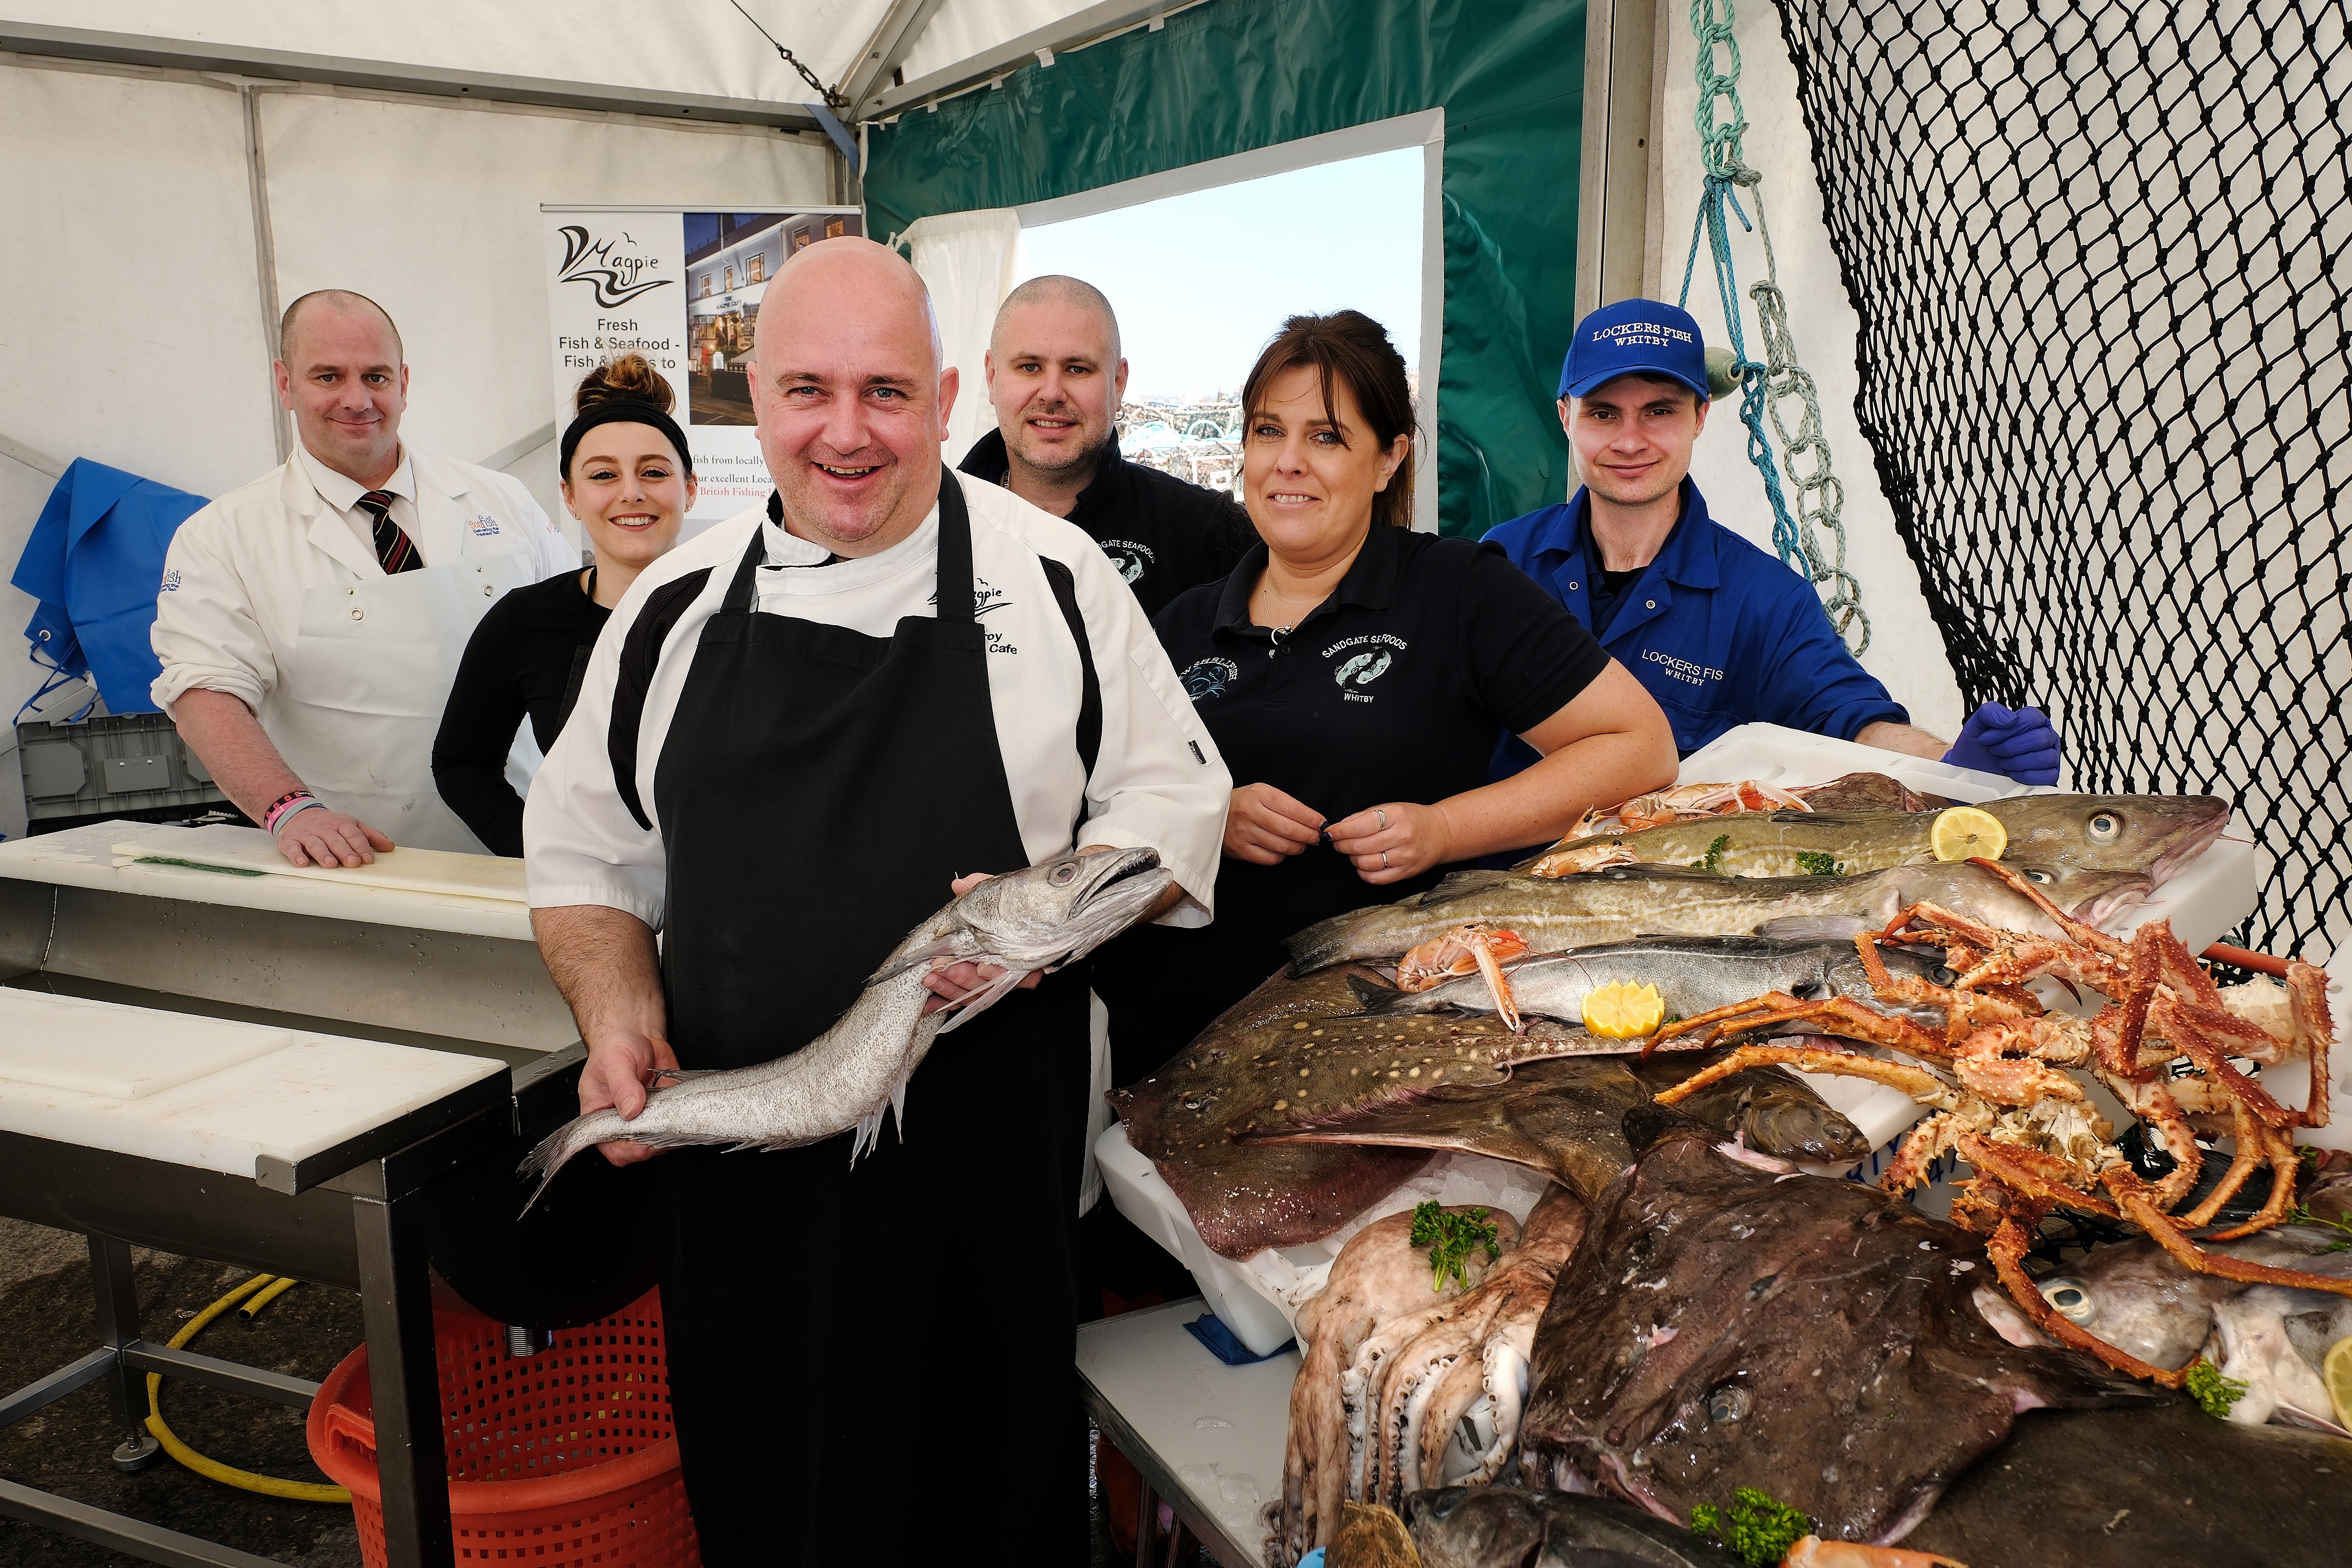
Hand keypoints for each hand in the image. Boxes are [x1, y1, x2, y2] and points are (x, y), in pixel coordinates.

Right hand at [276, 807, 393, 867]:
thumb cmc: (329, 824)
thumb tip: (390, 847)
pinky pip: (293, 848)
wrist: (297, 812)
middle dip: (345, 852)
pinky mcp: (290, 840)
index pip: (354, 835)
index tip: (368, 858)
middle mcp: (325, 829)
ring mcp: (307, 835)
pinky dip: (296, 856)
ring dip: (323, 855)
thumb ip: (371, 836)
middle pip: (336, 840)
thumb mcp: (352, 825)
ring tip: (331, 864)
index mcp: (342, 825)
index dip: (361, 847)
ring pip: (316, 844)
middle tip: (353, 863)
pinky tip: (302, 863)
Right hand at [577, 1028, 680, 1165]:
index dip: (628, 1151)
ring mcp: (644, 1117)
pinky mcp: (663, 1110)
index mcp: (599, 1116)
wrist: (636, 1034)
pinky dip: (683, 1121)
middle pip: (637, 1149)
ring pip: (659, 1139)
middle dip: (654, 1143)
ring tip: (676, 1116)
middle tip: (665, 1127)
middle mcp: (621, 1120)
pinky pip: (675, 1124)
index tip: (644, 1143)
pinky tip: (686, 1111)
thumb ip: (622, 1086)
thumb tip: (631, 1108)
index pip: (611, 1147)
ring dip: (671, 1132)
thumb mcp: (614, 1063)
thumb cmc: (615, 1048)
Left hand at [923, 870, 1040, 1014]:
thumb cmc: (1009, 910)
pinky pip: (961, 1001)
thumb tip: (960, 885)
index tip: (982, 967)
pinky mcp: (976, 990)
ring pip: (973, 996)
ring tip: (930, 978)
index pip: (1014, 971)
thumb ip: (980, 889)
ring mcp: (992, 984)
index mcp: (1023, 955)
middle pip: (989, 985)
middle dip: (963, 977)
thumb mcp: (1000, 895)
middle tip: (942, 967)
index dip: (997, 972)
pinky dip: (944, 1002)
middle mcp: (1010, 973)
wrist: (1015, 917)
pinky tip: (929, 1003)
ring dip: (949, 989)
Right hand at [1224, 783, 1323, 864]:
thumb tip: (1313, 821)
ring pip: (1282, 846)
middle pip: (1289, 830)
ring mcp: (1244, 833)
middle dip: (1309, 836)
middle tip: (1316, 838)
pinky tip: (1282, 851)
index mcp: (1259, 794)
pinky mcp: (1239, 849)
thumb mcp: (1263, 793)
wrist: (1213, 813)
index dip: (1312, 819)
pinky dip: (1281, 857)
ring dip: (1297, 847)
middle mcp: (1250, 813)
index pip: (1293, 809)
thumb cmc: (1244, 802)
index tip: (1322, 824)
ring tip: (1301, 844)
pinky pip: (1269, 858)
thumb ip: (1286, 805)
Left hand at [1326, 801, 1451, 884]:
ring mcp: (1404, 857)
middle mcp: (1401, 837)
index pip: (1359, 826)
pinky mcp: (1405, 872)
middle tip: (1338, 842)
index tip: (1330, 832)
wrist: (1441, 833)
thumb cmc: (1412, 818)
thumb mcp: (1390, 808)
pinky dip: (1363, 872)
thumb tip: (1339, 827)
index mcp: (1396, 816)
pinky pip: (1376, 878)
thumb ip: (1364, 816)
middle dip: (1342, 845)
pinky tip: (1363, 864)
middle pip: (1359, 846)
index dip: (1340, 831)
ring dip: (1352, 859)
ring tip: (1353, 852)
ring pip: (1365, 863)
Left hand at [1943, 702, 2060, 785]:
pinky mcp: (2049, 775)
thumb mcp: (1977, 723)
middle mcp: (2044, 736)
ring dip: (2018, 762)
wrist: (1971, 768)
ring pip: (2046, 757)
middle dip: (2011, 747)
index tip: (1987, 738)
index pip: (2032, 719)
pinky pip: (2049, 776)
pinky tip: (2012, 774)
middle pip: (2040, 739)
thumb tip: (2012, 719)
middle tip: (1995, 751)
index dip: (2008, 730)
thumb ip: (1991, 712)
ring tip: (2003, 762)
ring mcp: (2049, 756)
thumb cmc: (1978, 746)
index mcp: (2032, 720)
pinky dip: (2026, 776)